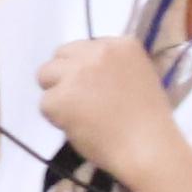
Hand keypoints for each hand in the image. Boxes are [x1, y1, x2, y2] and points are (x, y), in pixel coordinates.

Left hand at [33, 36, 180, 181]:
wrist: (147, 147)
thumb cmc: (147, 120)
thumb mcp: (139, 76)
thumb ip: (112, 67)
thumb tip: (83, 71)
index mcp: (121, 44)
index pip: (83, 47)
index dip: (82, 69)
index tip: (92, 87)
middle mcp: (97, 52)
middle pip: (60, 56)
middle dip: (64, 77)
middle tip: (78, 101)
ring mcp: (76, 73)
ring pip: (45, 75)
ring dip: (56, 94)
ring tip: (78, 113)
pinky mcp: (60, 97)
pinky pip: (44, 104)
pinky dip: (56, 118)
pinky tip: (79, 127)